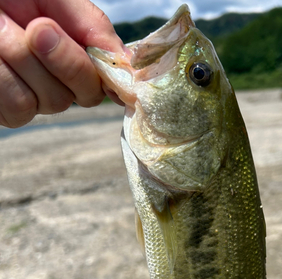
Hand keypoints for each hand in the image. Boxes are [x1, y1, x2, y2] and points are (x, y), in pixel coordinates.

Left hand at [0, 0, 123, 127]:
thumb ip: (94, 29)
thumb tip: (132, 65)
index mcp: (79, 55)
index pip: (110, 81)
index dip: (113, 78)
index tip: (107, 63)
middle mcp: (62, 82)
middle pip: (84, 95)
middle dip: (62, 59)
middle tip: (38, 27)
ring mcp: (35, 99)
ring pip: (50, 101)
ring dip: (24, 61)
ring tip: (2, 29)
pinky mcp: (6, 111)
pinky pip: (17, 105)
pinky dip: (1, 75)